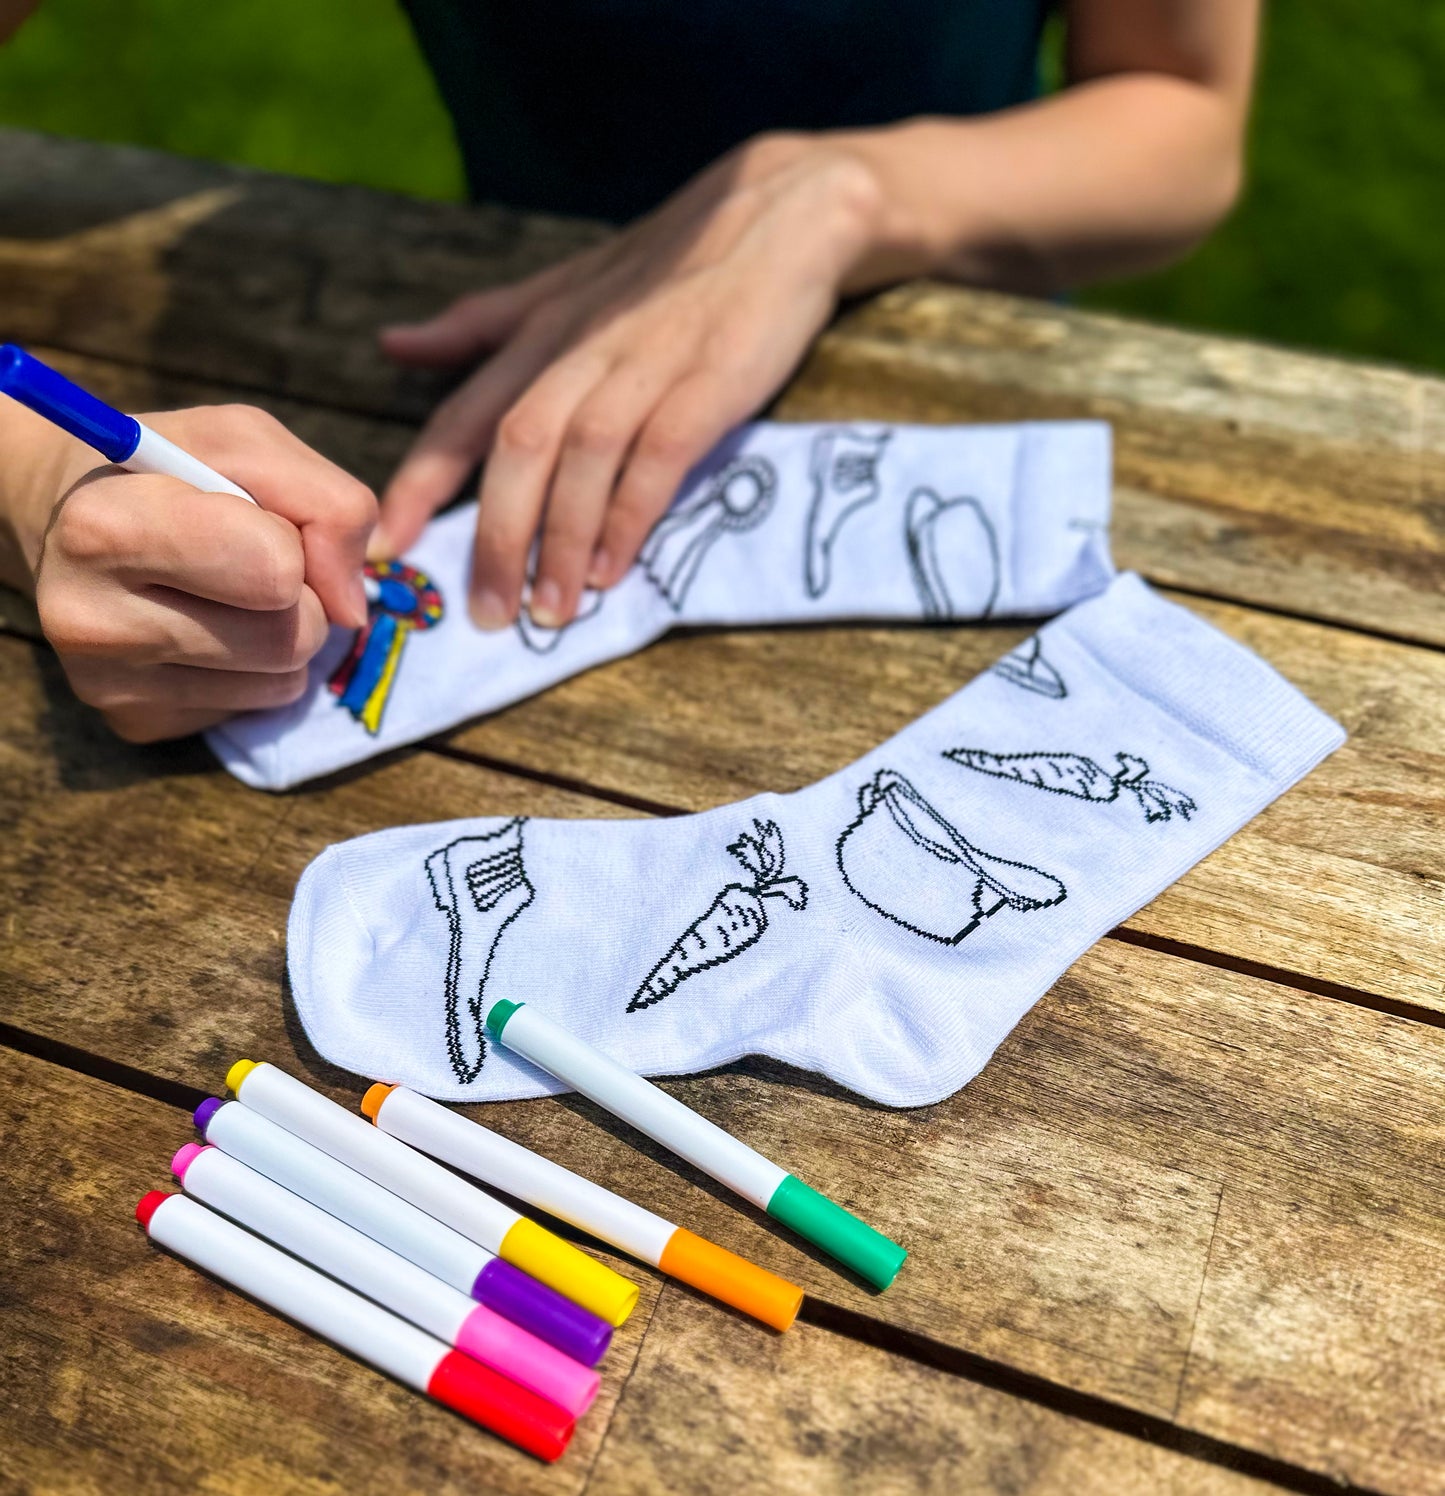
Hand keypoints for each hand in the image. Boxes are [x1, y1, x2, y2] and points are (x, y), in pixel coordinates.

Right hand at [27, 405, 375, 742]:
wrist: (63, 516)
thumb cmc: (167, 470)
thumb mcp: (244, 442)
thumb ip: (326, 503)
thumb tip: (351, 610)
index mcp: (104, 528)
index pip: (275, 570)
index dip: (292, 539)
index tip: (252, 517)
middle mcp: (89, 619)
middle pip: (290, 636)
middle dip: (297, 595)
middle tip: (243, 558)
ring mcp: (108, 684)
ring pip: (283, 681)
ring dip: (282, 633)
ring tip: (221, 590)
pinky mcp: (135, 723)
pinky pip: (255, 708)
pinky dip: (253, 670)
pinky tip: (202, 627)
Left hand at [376, 133, 884, 628]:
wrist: (783, 214)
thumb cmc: (670, 264)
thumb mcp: (565, 286)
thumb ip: (483, 327)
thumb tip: (392, 345)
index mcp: (541, 334)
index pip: (464, 414)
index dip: (420, 482)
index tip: (388, 548)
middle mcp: (581, 350)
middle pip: (516, 445)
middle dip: (495, 534)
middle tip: (487, 613)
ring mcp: (646, 365)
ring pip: (581, 456)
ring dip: (561, 539)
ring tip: (549, 610)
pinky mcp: (708, 381)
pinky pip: (658, 456)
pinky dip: (630, 513)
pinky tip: (613, 568)